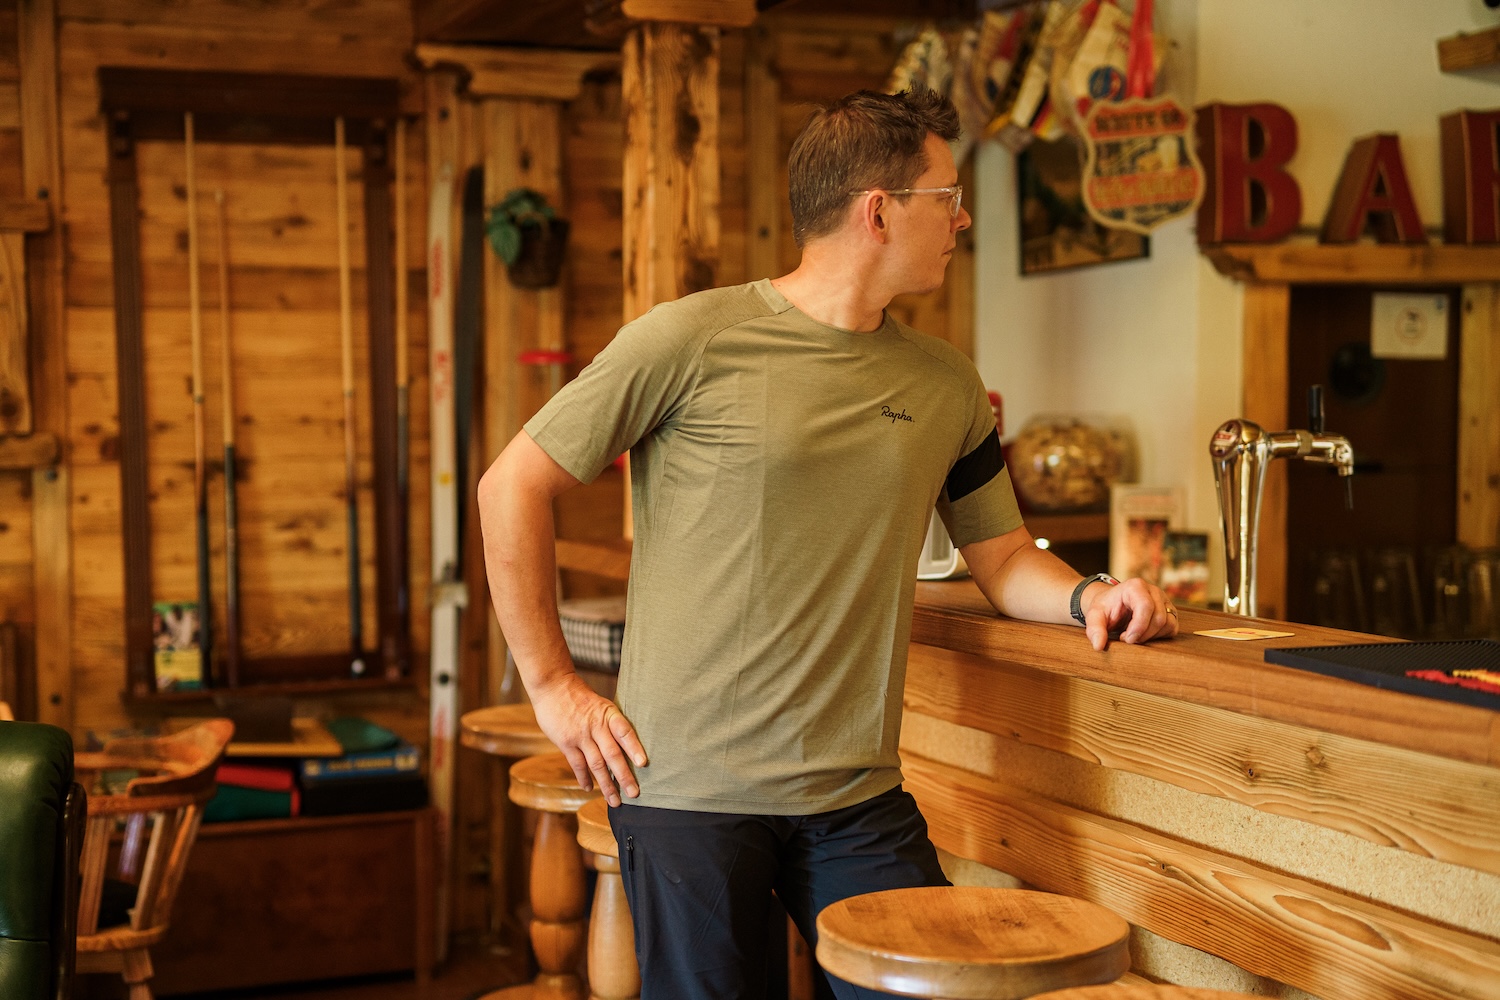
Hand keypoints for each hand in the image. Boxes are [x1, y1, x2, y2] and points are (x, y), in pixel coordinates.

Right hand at [528, 672, 646, 806]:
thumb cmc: (581, 697)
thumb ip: (612, 724)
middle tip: (634, 793)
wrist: (554, 687)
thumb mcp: (602, 705)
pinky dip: (584, 778)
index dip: (634, 747)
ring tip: (615, 801)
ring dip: (606, 785)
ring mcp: (580, 736)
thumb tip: (628, 746)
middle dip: (624, 776)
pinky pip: (577, 764)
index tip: (643, 763)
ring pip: (596, 764)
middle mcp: (596, 726)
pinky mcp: (566, 742)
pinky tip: (589, 788)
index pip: (625, 732)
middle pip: (613, 754)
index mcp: (609, 715)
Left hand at [1082, 577, 1178, 650]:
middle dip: (1143, 634)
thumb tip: (1098, 646)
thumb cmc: (1105, 608)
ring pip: (1168, 624)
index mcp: (1135, 586)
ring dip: (1151, 637)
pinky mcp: (1170, 612)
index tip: (1127, 639)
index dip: (1139, 626)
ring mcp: (1164, 601)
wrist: (1112, 605)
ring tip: (1133, 635)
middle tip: (1126, 638)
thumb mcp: (1094, 616)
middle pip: (1159, 618)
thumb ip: (1094, 629)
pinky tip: (1144, 635)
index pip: (1145, 606)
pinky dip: (1159, 637)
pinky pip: (1172, 628)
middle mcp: (1153, 591)